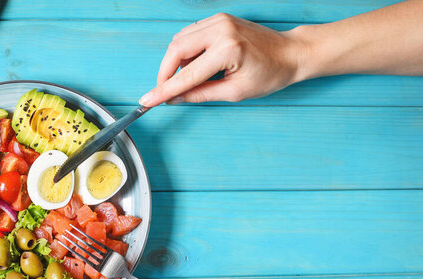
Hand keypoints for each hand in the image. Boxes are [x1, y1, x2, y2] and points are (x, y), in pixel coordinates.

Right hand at [139, 13, 305, 105]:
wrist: (290, 53)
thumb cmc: (269, 74)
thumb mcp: (234, 92)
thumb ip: (201, 94)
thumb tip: (175, 99)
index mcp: (227, 50)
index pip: (187, 74)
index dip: (164, 90)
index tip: (147, 100)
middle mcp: (220, 30)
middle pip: (175, 50)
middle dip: (165, 73)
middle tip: (164, 92)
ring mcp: (219, 21)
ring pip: (180, 40)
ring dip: (174, 62)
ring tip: (184, 80)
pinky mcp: (218, 19)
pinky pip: (190, 34)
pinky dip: (185, 51)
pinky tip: (193, 65)